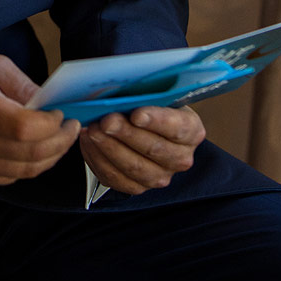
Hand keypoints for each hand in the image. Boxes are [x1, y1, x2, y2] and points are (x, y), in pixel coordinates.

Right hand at [0, 54, 79, 185]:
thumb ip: (22, 84)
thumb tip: (51, 103)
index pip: (24, 128)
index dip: (51, 125)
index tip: (62, 114)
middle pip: (30, 153)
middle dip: (60, 142)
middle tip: (71, 127)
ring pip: (26, 170)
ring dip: (51, 156)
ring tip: (60, 139)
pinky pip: (12, 176)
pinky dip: (30, 165)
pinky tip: (36, 149)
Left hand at [79, 105, 204, 195]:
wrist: (144, 129)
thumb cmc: (150, 106)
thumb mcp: (154, 94)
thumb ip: (145, 94)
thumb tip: (121, 92)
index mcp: (192, 131)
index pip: (177, 127)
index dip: (157, 121)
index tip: (136, 114)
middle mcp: (181, 158)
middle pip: (153, 148)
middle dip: (126, 133)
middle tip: (106, 120)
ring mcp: (160, 176)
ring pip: (133, 167)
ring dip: (109, 147)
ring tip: (93, 129)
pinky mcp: (138, 187)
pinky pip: (116, 178)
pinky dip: (99, 159)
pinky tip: (89, 142)